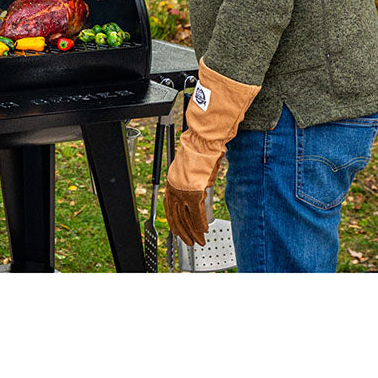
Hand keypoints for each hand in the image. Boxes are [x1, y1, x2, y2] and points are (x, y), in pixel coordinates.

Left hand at [163, 59, 260, 244]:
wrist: (206, 136)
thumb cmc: (204, 146)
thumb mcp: (198, 165)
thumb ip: (197, 179)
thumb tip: (202, 188)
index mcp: (174, 177)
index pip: (170, 205)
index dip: (175, 220)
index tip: (179, 230)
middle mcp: (175, 183)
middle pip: (175, 214)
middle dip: (182, 230)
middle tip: (188, 242)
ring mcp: (183, 187)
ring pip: (185, 217)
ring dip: (192, 231)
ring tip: (198, 241)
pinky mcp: (194, 189)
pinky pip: (196, 212)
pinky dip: (200, 223)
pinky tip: (204, 230)